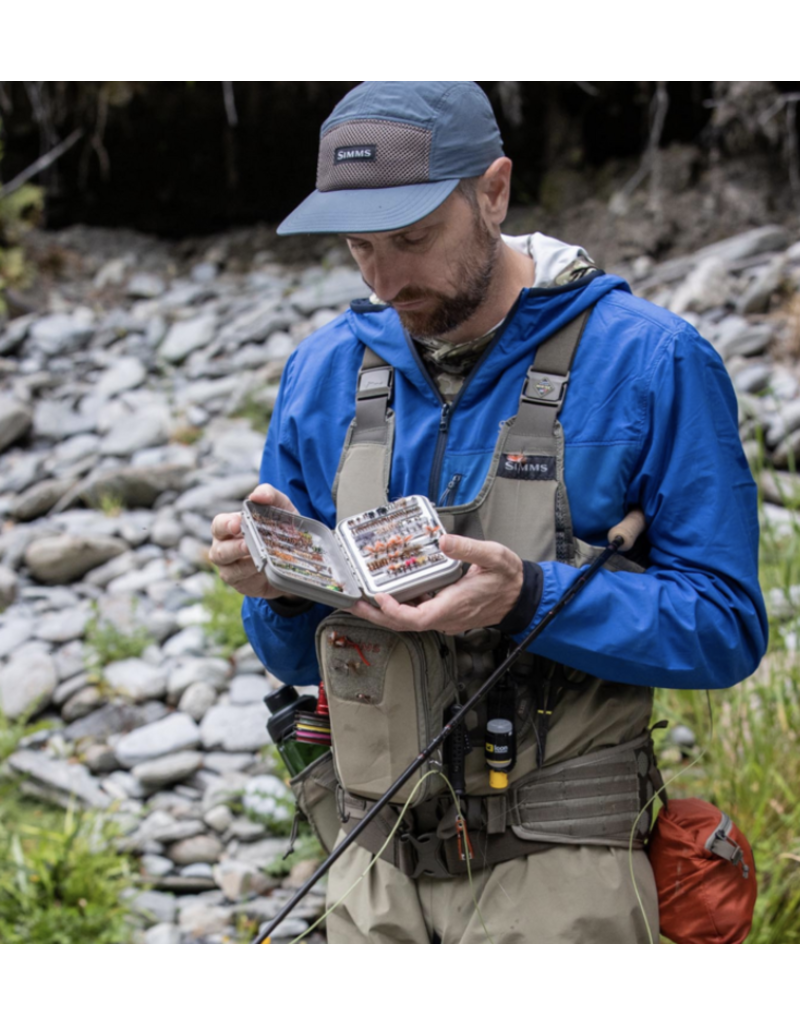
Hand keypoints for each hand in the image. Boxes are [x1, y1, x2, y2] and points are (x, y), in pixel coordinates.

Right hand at [209, 484, 299, 600]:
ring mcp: (231, 568)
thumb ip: (270, 495)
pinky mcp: (242, 584)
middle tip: (248, 544)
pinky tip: (264, 572)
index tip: (238, 523)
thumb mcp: (280, 508)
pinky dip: (254, 577)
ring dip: (244, 565)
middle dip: (233, 548)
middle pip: (219, 551)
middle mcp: (224, 548)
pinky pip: (244, 582)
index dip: (226, 525)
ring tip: (259, 560)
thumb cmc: (279, 528)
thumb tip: (257, 495)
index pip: (219, 525)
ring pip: (229, 570)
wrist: (295, 557)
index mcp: (229, 528)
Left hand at [349, 534, 523, 634]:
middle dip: (378, 615)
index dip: (394, 612)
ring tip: (364, 598)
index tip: (380, 597)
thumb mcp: (494, 556)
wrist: (522, 596)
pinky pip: (418, 615)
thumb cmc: (508, 578)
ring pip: (410, 621)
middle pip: (405, 624)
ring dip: (385, 612)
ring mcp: (446, 618)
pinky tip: (390, 594)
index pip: (417, 619)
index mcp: (454, 605)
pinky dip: (400, 607)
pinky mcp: (446, 614)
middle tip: (355, 602)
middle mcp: (447, 617)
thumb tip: (444, 541)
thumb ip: (469, 548)